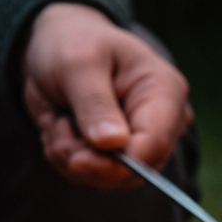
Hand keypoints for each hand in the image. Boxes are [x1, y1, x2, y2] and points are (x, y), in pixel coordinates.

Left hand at [22, 2, 192, 187]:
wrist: (56, 45)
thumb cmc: (72, 42)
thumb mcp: (77, 63)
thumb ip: (94, 102)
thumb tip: (112, 143)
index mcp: (165, 91)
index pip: (154, 144)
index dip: (117, 162)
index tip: (75, 159)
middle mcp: (163, 122)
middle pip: (134, 170)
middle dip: (87, 158)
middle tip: (57, 127)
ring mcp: (143, 142)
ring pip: (110, 178)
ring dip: (70, 157)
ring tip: (56, 122)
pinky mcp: (121, 155)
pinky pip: (95, 177)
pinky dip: (67, 158)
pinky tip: (59, 129)